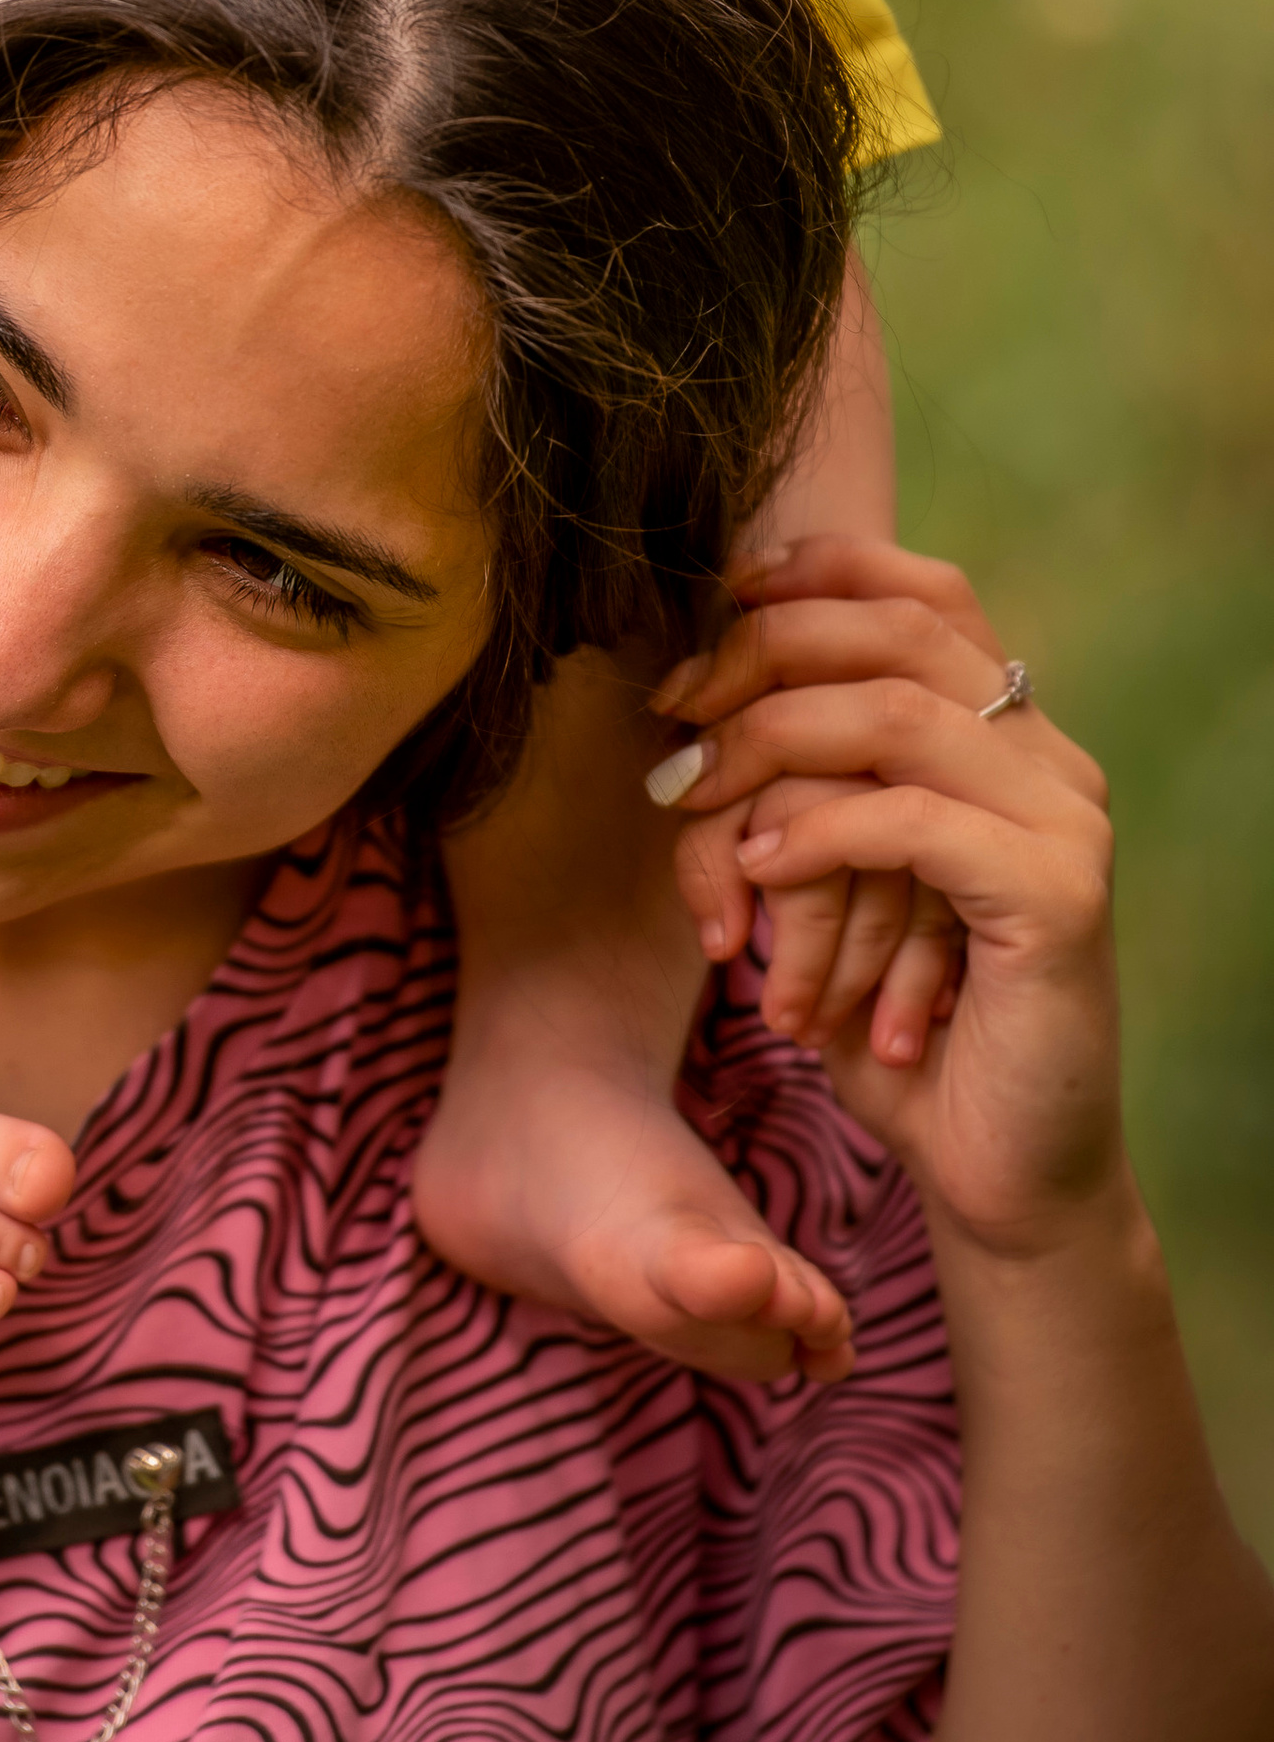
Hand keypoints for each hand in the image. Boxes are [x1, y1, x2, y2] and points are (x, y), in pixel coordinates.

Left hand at [652, 537, 1122, 1262]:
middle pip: (900, 632)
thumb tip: (684, 698)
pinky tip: (755, 871)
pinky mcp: (1057, 895)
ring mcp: (1066, 822)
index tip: (715, 601)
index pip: (926, 592)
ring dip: (768, 744)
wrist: (994, 1166)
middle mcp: (1051, 758)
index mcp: (1008, 735)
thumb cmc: (896, 1023)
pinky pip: (913, 823)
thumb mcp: (825, 880)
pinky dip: (815, 835)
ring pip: (897, 717)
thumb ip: (792, 783)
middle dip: (764, 655)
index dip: (816, 574)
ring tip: (691, 795)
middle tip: (675, 709)